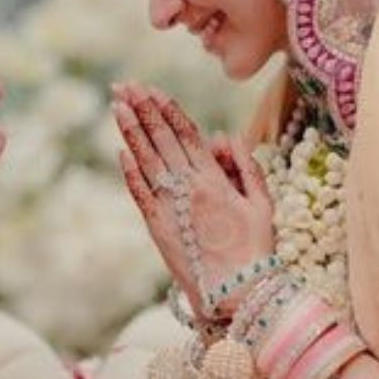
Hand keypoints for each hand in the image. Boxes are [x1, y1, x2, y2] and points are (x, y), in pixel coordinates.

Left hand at [112, 82, 273, 319]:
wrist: (237, 292)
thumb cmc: (255, 249)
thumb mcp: (261, 204)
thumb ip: (245, 166)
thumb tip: (221, 135)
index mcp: (215, 179)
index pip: (186, 134)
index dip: (167, 110)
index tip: (152, 89)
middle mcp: (188, 187)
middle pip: (161, 139)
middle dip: (142, 109)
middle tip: (124, 85)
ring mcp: (169, 206)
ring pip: (145, 159)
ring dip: (130, 130)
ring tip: (117, 105)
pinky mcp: (155, 226)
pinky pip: (138, 192)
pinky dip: (129, 169)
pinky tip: (120, 150)